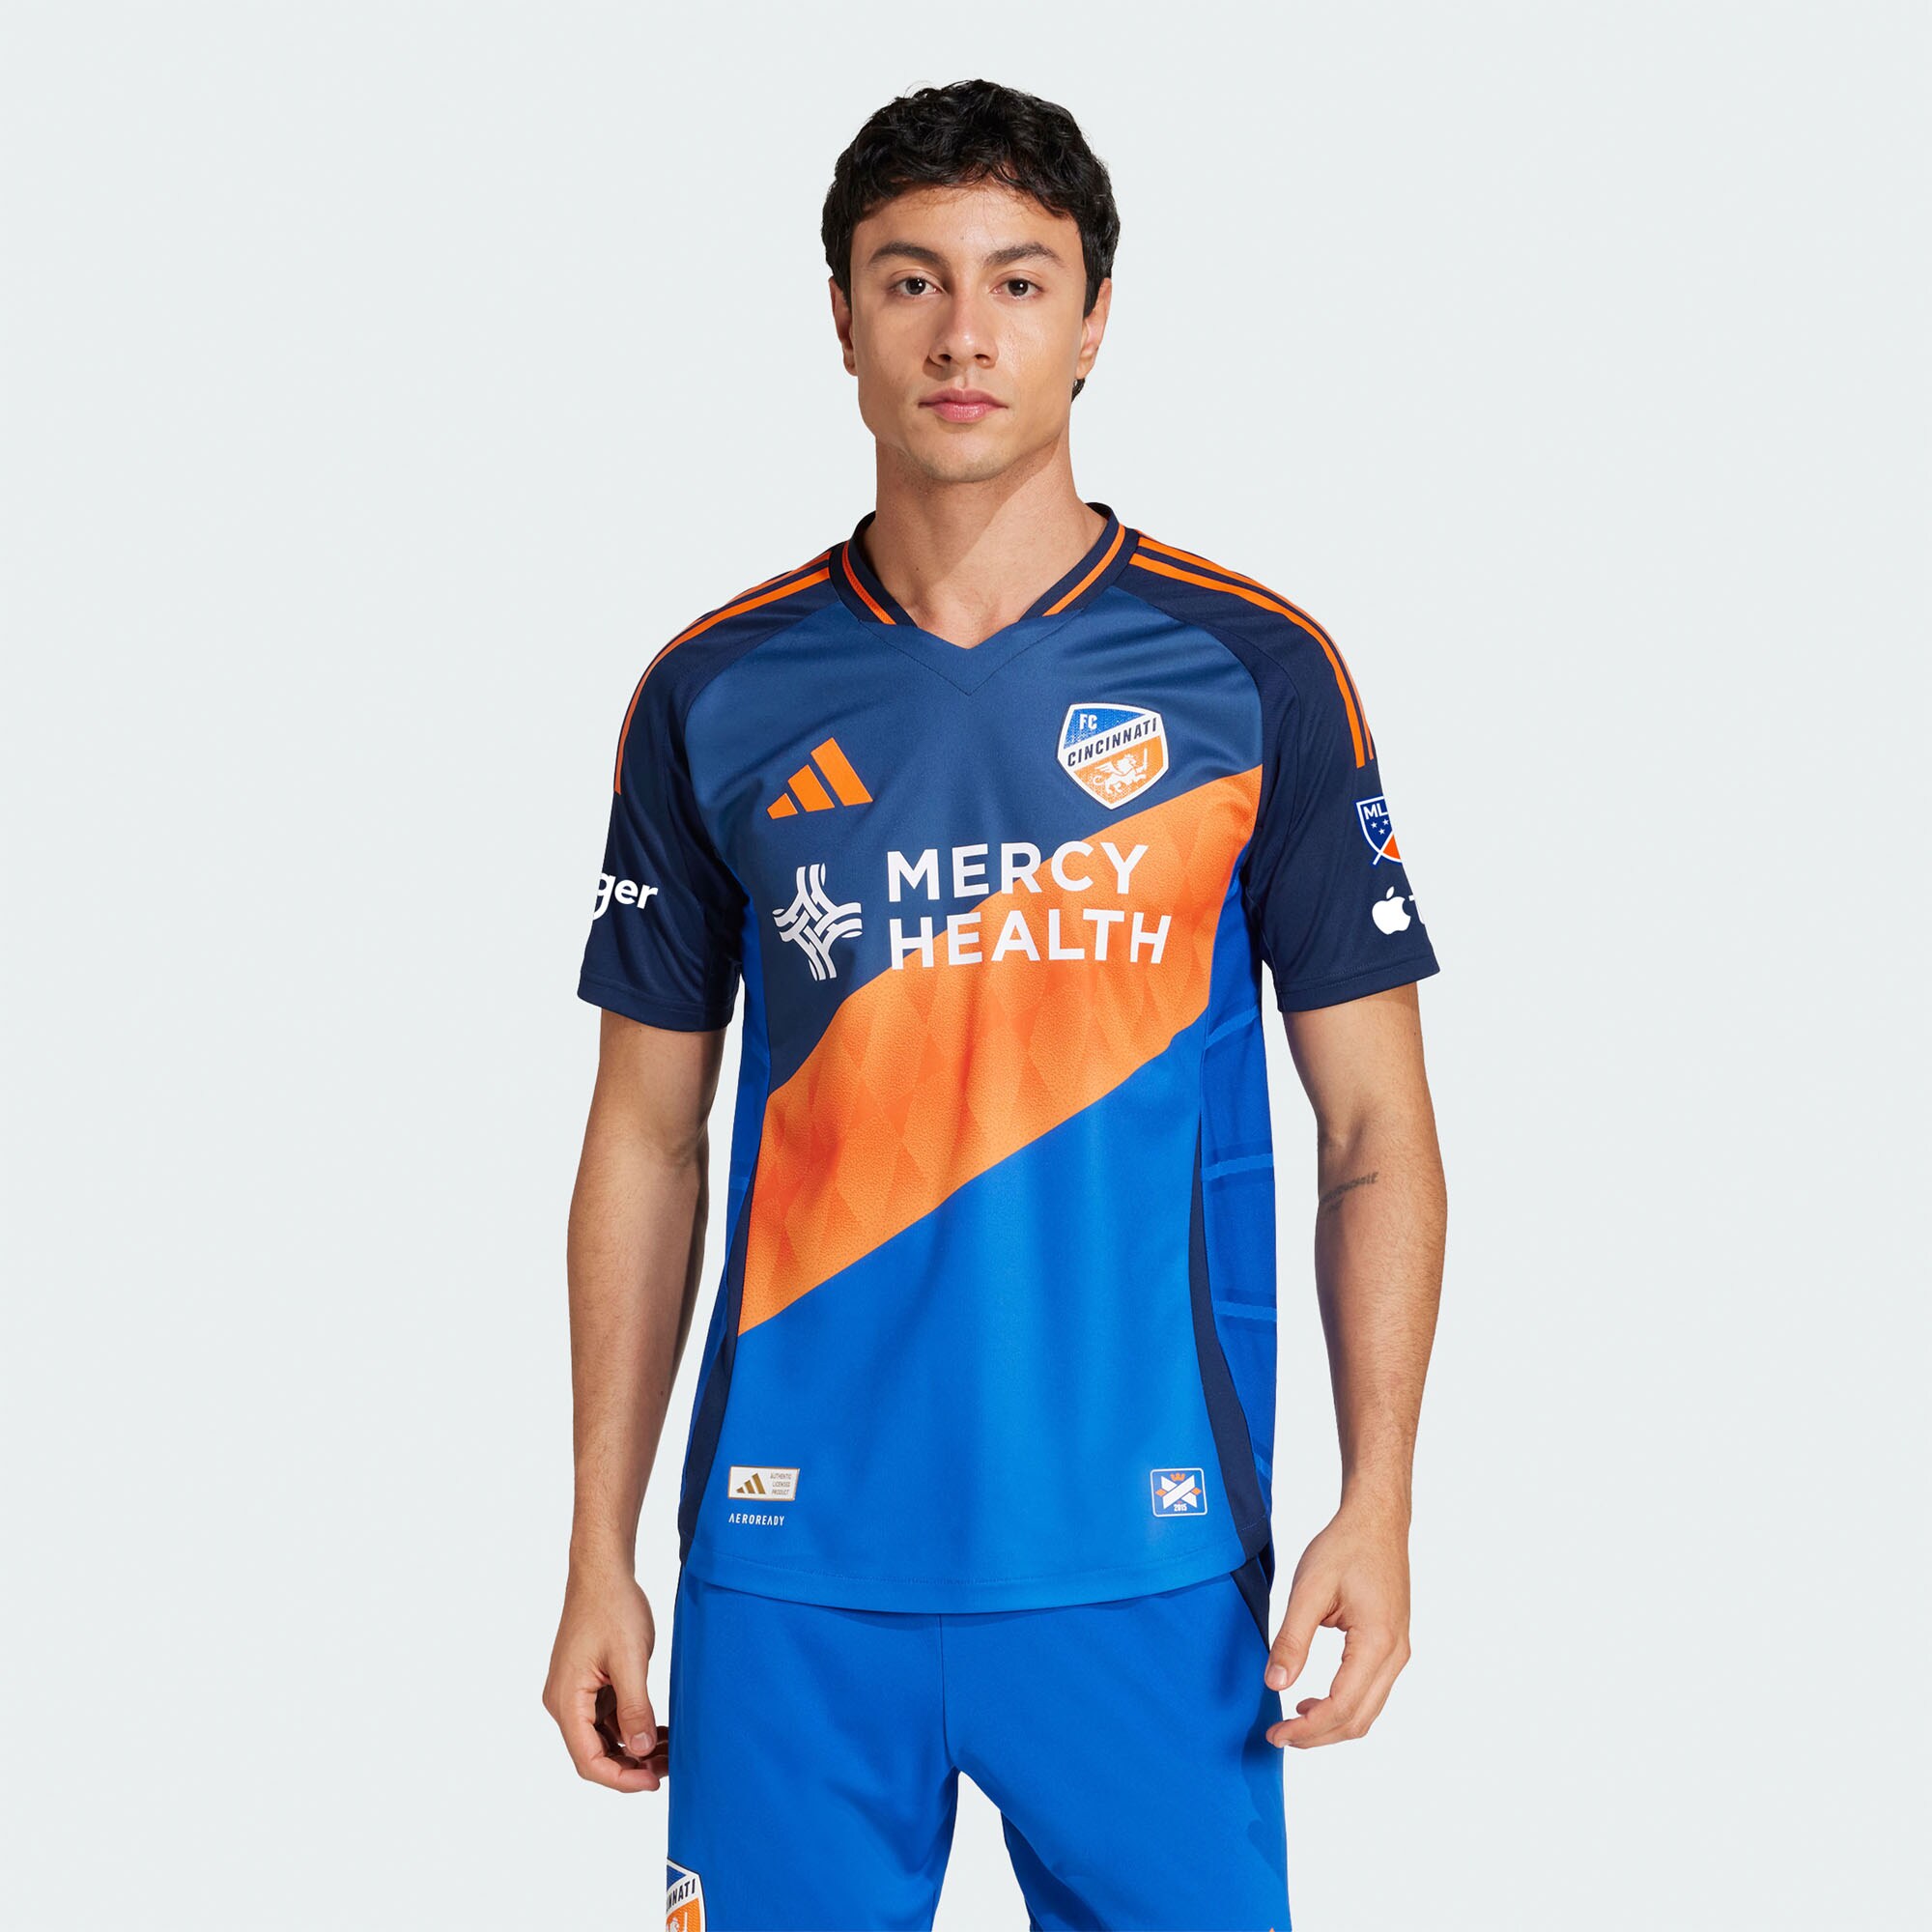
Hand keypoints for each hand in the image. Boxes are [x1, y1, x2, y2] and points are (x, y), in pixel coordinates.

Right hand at [542, 1566, 667, 1791]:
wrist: (603, 1572)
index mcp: (566, 1701)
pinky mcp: (589, 1685)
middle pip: (594, 1754)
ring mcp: (576, 1694)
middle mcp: (565, 1703)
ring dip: (634, 1748)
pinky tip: (660, 1731)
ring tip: (671, 1751)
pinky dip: (632, 1728)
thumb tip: (642, 1750)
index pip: (588, 1760)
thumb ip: (635, 1707)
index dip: (620, 1779)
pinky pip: (608, 1719)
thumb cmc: (612, 1608)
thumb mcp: (629, 1659)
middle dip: (631, 1766)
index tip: (653, 1782)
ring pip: (603, 1739)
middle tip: (669, 1768)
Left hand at [1263, 1501, 1412, 1747]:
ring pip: (1367, 1711)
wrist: (1377, 1520)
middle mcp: (1395, 1655)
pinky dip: (1341, 1706)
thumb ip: (1292, 1639)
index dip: (1307, 1729)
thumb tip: (1274, 1684)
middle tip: (1277, 1735)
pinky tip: (1312, 1699)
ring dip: (1330, 1724)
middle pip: (1358, 1719)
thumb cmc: (1344, 1547)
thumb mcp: (1309, 1588)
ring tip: (1291, 1722)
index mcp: (1377, 1643)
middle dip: (1317, 1736)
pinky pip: (1370, 1692)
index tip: (1275, 1734)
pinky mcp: (1392, 1646)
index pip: (1341, 1706)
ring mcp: (1398, 1652)